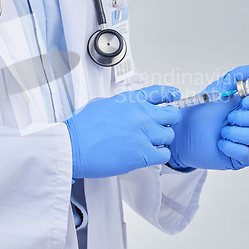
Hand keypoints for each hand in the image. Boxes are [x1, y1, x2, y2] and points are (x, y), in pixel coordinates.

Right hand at [65, 86, 181, 178]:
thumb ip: (120, 105)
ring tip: (150, 144)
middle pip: (172, 115)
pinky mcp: (143, 154)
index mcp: (130, 101)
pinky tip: (148, 155)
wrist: (73, 146)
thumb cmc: (82, 128)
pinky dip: (159, 156)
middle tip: (162, 126)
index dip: (170, 94)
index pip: (158, 93)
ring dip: (162, 140)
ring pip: (169, 136)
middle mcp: (140, 114)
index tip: (175, 96)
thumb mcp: (101, 104)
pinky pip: (164, 154)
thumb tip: (128, 111)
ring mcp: (143, 134)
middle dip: (169, 121)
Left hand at [168, 65, 248, 170]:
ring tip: (221, 130)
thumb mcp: (216, 90)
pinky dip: (231, 146)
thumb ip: (235, 77)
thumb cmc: (199, 111)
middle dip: (245, 116)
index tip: (246, 98)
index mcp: (248, 105)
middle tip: (229, 116)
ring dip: (236, 132)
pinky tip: (220, 143)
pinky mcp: (239, 157)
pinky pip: (246, 154)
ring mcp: (246, 141)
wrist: (181, 132)